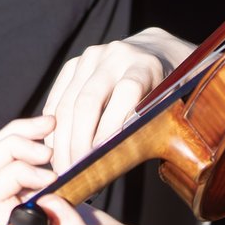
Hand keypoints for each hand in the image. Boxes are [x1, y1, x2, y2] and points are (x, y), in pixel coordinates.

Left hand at [0, 116, 174, 224]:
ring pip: (1, 162)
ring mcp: (37, 205)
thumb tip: (46, 200)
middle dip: (8, 148)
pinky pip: (25, 159)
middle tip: (47, 148)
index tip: (51, 174)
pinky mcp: (54, 192)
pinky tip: (57, 133)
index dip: (12, 174)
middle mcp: (25, 221)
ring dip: (18, 138)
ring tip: (52, 128)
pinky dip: (34, 139)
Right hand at [39, 28, 192, 169]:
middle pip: (88, 101)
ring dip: (61, 140)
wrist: (156, 51)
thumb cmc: (167, 89)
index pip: (126, 93)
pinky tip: (54, 150)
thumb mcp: (171, 103)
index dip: (111, 126)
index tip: (99, 159)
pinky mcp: (74, 64)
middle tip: (74, 173)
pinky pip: (56, 99)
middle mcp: (116, 56)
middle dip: (78, 141)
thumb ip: (151, 126)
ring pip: (67, 103)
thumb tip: (115, 162)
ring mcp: (91, 57)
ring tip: (62, 168)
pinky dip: (53, 127)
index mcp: (146, 65)